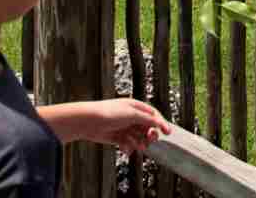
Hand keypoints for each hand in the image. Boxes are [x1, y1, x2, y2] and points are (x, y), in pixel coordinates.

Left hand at [41, 99, 171, 152]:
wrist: (88, 122)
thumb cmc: (109, 113)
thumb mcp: (132, 114)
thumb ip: (147, 119)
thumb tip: (160, 124)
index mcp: (135, 107)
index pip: (153, 115)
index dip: (161, 123)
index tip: (167, 133)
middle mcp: (130, 117)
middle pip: (147, 127)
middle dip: (150, 134)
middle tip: (151, 140)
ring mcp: (124, 127)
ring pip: (138, 137)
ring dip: (140, 142)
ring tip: (138, 147)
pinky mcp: (116, 137)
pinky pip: (128, 144)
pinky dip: (129, 147)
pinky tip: (126, 149)